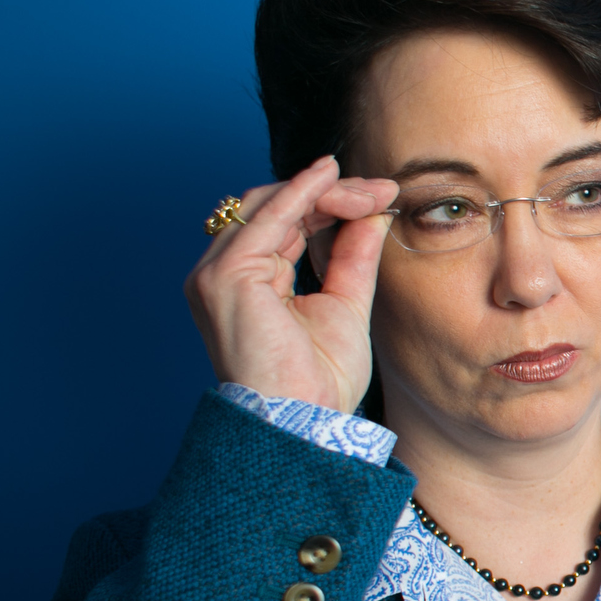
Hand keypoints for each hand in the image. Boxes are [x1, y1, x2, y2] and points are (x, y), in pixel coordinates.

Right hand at [184, 156, 399, 411]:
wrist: (306, 422)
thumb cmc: (320, 383)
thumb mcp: (345, 305)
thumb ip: (352, 257)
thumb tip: (372, 215)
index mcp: (247, 283)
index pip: (285, 225)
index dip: (330, 204)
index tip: (379, 196)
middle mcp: (223, 274)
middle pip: (275, 208)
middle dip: (332, 194)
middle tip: (382, 190)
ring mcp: (218, 273)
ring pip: (271, 205)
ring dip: (325, 192)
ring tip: (372, 191)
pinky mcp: (226, 276)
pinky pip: (268, 217)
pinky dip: (302, 193)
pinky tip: (332, 177)